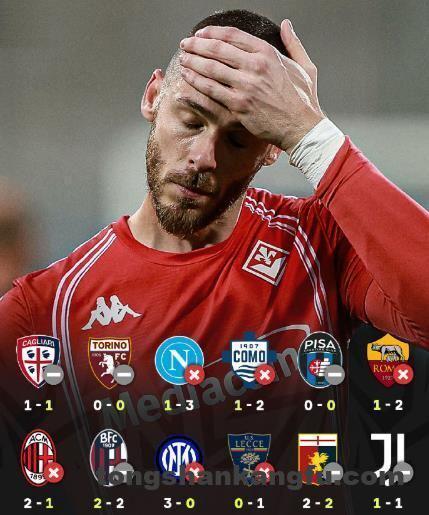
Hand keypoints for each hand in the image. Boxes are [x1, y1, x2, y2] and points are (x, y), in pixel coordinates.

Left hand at [179, 19, 324, 153]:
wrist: (300, 126)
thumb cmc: (303, 100)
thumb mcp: (304, 66)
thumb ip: (293, 44)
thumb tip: (287, 25)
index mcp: (268, 53)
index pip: (232, 35)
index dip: (212, 32)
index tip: (201, 33)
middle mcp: (255, 66)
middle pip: (217, 49)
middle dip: (197, 45)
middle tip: (185, 44)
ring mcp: (245, 86)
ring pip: (211, 68)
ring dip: (193, 61)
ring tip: (183, 59)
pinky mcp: (238, 105)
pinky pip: (211, 89)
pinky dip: (196, 81)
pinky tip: (187, 77)